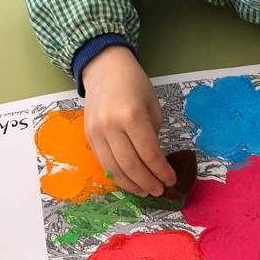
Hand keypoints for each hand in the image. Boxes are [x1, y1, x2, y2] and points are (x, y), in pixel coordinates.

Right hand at [82, 46, 174, 196]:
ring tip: (145, 191)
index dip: (161, 171)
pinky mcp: (88, 136)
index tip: (171, 180)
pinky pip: (103, 162)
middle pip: (130, 165)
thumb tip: (154, 161)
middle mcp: (111, 126)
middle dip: (147, 182)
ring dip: (131, 184)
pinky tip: (129, 180)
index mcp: (131, 116)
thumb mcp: (152, 105)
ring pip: (113, 168)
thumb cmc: (134, 84)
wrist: (104, 69)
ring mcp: (96, 132)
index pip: (148, 153)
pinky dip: (117, 175)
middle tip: (159, 191)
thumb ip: (152, 134)